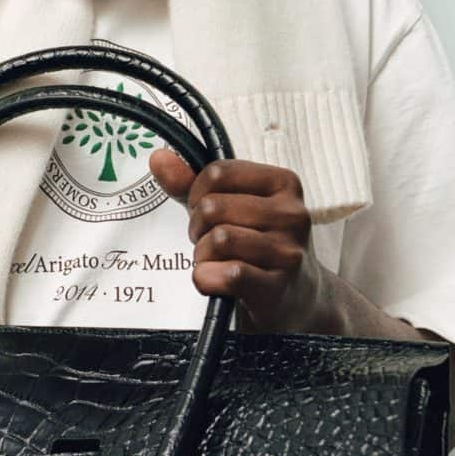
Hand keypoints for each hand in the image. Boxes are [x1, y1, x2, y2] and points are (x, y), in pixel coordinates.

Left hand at [148, 147, 330, 335]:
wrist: (296, 297)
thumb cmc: (256, 244)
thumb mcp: (230, 206)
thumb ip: (191, 182)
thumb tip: (158, 158)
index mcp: (283, 183)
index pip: (218, 172)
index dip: (197, 193)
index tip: (206, 212)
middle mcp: (292, 214)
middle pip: (213, 207)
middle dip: (198, 228)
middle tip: (210, 242)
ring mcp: (287, 251)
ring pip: (218, 239)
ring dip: (203, 255)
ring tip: (217, 261)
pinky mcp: (277, 286)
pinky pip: (228, 275)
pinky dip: (208, 279)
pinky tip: (218, 282)